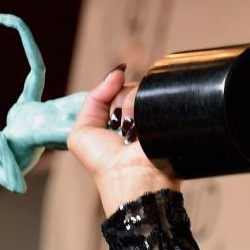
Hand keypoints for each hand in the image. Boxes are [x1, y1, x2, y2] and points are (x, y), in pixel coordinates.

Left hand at [67, 66, 179, 213]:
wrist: (129, 177)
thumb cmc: (103, 162)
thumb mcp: (82, 131)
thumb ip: (93, 99)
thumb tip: (118, 72)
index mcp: (117, 118)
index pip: (114, 89)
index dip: (109, 94)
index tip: (108, 115)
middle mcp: (136, 114)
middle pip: (126, 87)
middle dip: (117, 102)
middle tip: (118, 127)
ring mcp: (151, 113)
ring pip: (140, 88)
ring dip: (129, 107)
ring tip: (129, 132)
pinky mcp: (167, 113)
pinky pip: (153, 93)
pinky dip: (141, 106)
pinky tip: (140, 127)